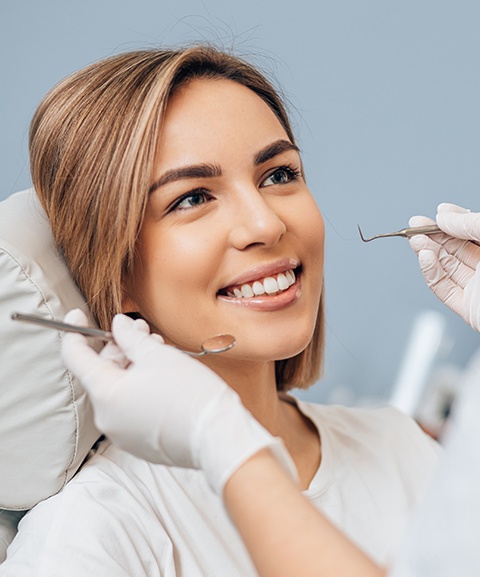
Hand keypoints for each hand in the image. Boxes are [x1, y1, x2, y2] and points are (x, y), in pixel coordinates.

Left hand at [61, 310, 296, 493]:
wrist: (217, 437)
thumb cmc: (189, 393)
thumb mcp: (158, 355)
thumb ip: (130, 337)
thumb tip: (118, 326)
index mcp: (106, 394)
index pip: (75, 358)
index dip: (74, 332)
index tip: (78, 315)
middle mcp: (107, 418)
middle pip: (101, 373)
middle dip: (119, 347)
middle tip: (141, 330)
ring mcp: (122, 434)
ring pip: (118, 390)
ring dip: (132, 367)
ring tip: (158, 350)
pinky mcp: (139, 443)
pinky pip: (130, 409)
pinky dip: (139, 389)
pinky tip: (161, 376)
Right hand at [409, 203, 479, 330]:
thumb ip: (472, 224)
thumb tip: (444, 216)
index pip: (474, 232)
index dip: (454, 220)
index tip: (438, 212)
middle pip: (456, 248)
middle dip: (434, 235)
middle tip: (415, 224)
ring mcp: (478, 288)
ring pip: (446, 266)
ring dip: (427, 251)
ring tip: (415, 239)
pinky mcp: (468, 307)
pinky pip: (442, 288)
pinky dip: (429, 272)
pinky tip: (425, 257)